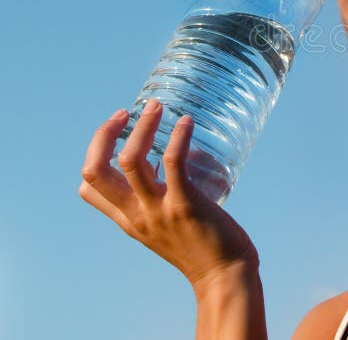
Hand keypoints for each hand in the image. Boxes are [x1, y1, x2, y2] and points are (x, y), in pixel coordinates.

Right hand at [79, 100, 258, 287]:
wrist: (224, 276)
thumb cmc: (202, 246)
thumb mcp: (166, 226)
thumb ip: (163, 198)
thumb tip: (185, 154)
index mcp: (128, 219)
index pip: (88, 186)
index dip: (95, 152)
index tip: (119, 129)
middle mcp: (135, 214)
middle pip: (94, 170)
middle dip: (104, 134)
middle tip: (127, 112)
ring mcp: (158, 211)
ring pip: (131, 160)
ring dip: (143, 126)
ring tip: (159, 107)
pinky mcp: (185, 206)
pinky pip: (172, 164)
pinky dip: (177, 138)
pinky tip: (187, 122)